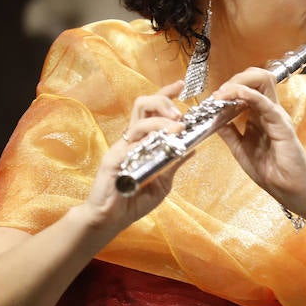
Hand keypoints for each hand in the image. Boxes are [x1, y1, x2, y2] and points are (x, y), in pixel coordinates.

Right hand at [82, 80, 185, 230]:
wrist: (111, 220)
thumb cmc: (135, 201)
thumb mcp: (163, 181)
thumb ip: (175, 163)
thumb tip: (194, 147)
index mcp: (142, 141)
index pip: (153, 110)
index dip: (166, 95)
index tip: (181, 86)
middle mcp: (131, 139)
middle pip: (143, 104)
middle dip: (164, 101)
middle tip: (181, 114)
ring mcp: (122, 147)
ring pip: (140, 119)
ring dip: (162, 119)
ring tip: (179, 126)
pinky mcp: (114, 159)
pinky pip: (132, 142)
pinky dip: (150, 139)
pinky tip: (163, 143)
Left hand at [212, 68, 305, 215]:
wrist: (290, 189)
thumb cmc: (271, 171)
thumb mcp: (241, 149)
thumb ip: (229, 132)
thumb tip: (213, 118)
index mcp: (260, 115)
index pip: (249, 86)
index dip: (230, 86)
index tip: (213, 98)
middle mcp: (269, 111)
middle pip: (257, 78)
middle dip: (234, 79)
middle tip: (218, 93)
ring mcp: (277, 115)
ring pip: (263, 82)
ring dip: (240, 83)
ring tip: (222, 93)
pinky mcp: (282, 125)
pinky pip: (266, 104)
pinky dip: (250, 95)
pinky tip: (236, 95)